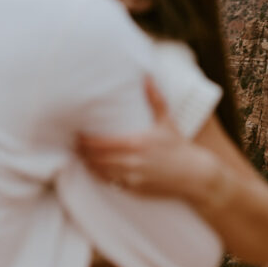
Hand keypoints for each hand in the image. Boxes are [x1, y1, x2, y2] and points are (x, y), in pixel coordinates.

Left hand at [77, 78, 218, 199]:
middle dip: (82, 152)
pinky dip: (100, 176)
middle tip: (73, 144)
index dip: (84, 140)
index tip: (77, 134)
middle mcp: (130, 162)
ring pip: (100, 172)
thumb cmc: (178, 146)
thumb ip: (154, 99)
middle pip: (95, 158)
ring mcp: (131, 178)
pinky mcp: (134, 190)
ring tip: (80, 155)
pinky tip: (96, 169)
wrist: (193, 175)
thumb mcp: (166, 121)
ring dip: (88, 164)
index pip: (100, 144)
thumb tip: (147, 77)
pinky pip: (110, 183)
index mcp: (135, 143)